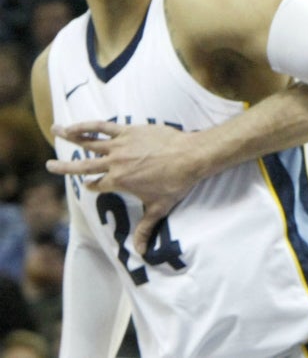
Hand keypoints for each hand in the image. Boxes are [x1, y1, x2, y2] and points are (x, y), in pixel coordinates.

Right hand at [47, 120, 203, 254]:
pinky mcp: (130, 130)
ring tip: (54, 129)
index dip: (92, 186)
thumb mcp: (158, 208)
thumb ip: (146, 229)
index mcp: (119, 182)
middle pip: (84, 166)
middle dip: (65, 166)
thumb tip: (140, 253)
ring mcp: (121, 146)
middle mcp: (115, 164)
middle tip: (49, 165)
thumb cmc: (175, 183)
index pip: (98, 185)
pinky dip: (89, 125)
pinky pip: (104, 127)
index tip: (89, 185)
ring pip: (89, 141)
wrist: (190, 156)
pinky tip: (77, 123)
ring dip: (70, 136)